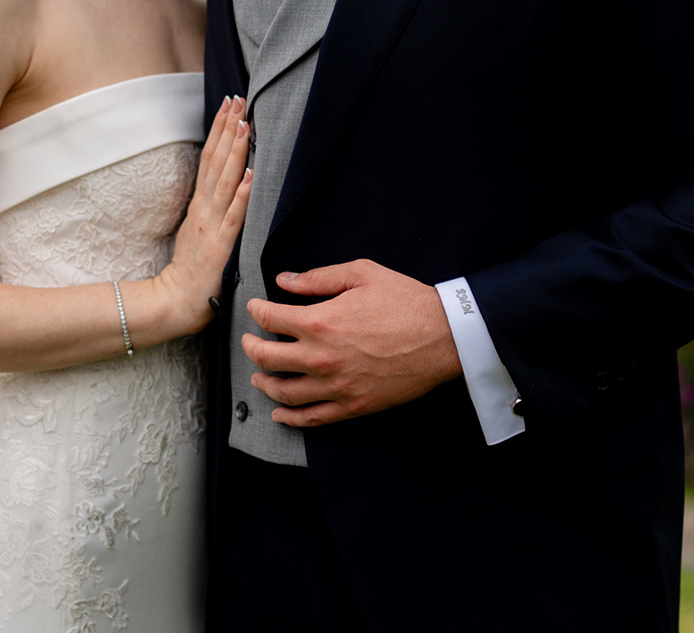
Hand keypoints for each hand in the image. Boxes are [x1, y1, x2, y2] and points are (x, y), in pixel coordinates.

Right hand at [148, 96, 253, 335]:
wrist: (174, 302)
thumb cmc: (190, 272)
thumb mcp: (200, 232)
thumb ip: (211, 210)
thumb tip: (227, 186)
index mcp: (200, 205)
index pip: (209, 159)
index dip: (219, 131)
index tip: (229, 105)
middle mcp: (204, 209)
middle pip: (215, 161)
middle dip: (227, 128)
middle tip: (238, 99)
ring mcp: (211, 225)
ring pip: (224, 181)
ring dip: (235, 151)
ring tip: (244, 124)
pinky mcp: (219, 246)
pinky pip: (234, 216)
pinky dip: (241, 194)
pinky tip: (250, 174)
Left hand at [244, 260, 462, 426]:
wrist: (444, 337)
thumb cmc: (406, 302)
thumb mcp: (361, 274)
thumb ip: (318, 278)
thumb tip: (286, 280)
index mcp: (319, 322)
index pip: (269, 318)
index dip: (256, 310)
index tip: (255, 308)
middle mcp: (320, 358)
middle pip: (266, 358)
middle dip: (251, 346)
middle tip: (249, 341)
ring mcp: (335, 386)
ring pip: (283, 392)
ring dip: (264, 383)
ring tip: (259, 376)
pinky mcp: (352, 406)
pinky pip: (312, 419)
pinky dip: (290, 419)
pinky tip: (280, 414)